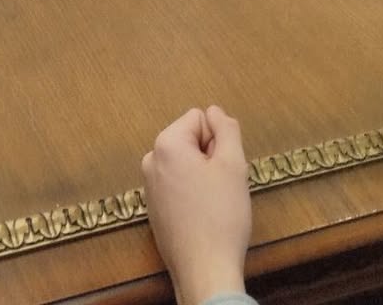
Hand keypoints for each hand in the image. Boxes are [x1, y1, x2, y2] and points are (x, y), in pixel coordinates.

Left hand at [142, 105, 250, 304]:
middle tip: (221, 187)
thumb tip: (215, 111)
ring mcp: (149, 185)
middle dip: (209, 158)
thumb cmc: (221, 217)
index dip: (218, 140)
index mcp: (166, 144)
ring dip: (203, 176)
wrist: (204, 271)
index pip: (200, 118)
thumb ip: (226, 129)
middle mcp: (150, 160)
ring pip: (186, 164)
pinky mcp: (153, 207)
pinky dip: (192, 194)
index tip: (224, 168)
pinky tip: (202, 217)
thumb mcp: (233, 165)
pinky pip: (178, 185)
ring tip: (213, 203)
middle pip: (190, 140)